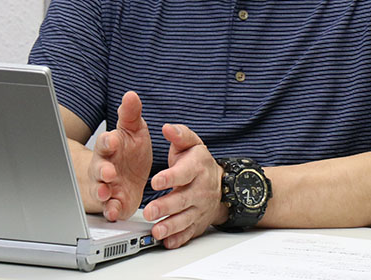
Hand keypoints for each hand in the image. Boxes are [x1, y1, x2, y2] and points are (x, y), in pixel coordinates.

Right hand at [89, 91, 152, 221]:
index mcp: (110, 147)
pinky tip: (113, 211)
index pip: (105, 142)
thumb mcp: (133, 129)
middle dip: (103, 170)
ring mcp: (107, 186)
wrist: (127, 175)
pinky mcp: (113, 202)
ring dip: (102, 191)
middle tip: (109, 172)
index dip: (107, 141)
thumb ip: (131, 114)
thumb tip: (131, 95)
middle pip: (99, 168)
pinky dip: (110, 209)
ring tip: (105, 192)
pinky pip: (109, 207)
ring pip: (100, 189)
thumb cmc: (128, 151)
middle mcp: (104, 166)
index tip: (112, 140)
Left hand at [142, 123, 225, 248]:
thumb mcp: (192, 144)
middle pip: (183, 200)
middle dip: (165, 207)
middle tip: (149, 211)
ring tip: (156, 230)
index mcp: (197, 168)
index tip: (155, 181)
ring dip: (170, 226)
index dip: (170, 177)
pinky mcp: (197, 223)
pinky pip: (188, 233)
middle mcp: (200, 190)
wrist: (221, 185)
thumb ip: (180, 135)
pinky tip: (168, 242)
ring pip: (185, 219)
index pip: (184, 173)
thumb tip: (168, 128)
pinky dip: (178, 239)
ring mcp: (199, 208)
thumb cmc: (199, 163)